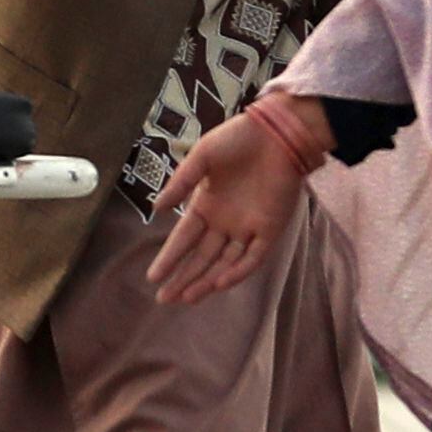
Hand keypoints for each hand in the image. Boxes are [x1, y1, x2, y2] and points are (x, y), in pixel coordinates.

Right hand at [147, 97, 326, 305]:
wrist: (278, 132)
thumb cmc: (237, 139)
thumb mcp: (201, 157)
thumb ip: (180, 184)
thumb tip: (156, 209)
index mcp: (206, 204)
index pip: (184, 238)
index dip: (169, 258)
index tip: (153, 277)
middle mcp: (225, 221)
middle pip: (201, 257)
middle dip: (183, 278)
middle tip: (165, 299)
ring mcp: (248, 228)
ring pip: (225, 263)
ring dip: (207, 281)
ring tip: (188, 298)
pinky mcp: (270, 229)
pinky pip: (253, 257)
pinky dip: (237, 271)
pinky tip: (219, 283)